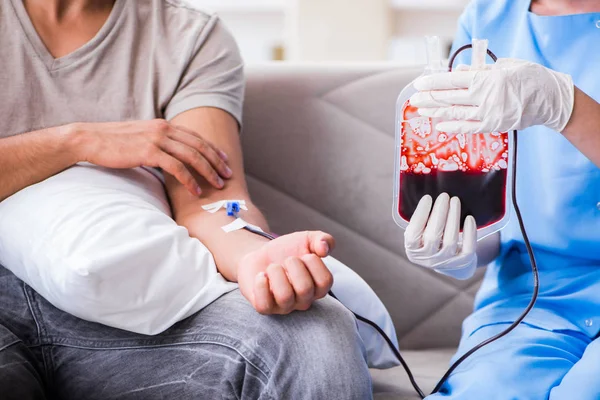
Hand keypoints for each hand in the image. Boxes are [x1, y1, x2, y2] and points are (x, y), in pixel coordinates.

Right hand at [73, 119, 232, 195]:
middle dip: (216, 161)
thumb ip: (157, 143)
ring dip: (208, 172)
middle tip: (228, 175)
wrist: (89, 139)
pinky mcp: (149, 152)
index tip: (224, 161)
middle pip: (199, 146)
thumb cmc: (112, 143)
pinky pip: (176, 167)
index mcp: (162, 125)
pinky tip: (196, 190)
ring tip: (217, 185)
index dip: (212, 149)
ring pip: (192, 156)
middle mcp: (163, 129)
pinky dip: (189, 179)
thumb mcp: (140, 138)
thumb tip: (169, 157)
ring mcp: (157, 139)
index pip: (195, 137)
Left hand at [238, 231, 334, 314]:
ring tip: (273, 267)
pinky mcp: (265, 308)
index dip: (314, 262)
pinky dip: (261, 285)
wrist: (261, 254)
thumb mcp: (307, 239)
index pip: (325, 281)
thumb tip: (324, 249)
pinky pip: (264, 304)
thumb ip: (322, 240)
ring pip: (284, 296)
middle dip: (293, 265)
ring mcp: (284, 306)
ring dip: (276, 272)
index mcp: (318, 287)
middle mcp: (304, 300)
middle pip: (305, 289)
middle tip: (287, 259)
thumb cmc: (287, 251)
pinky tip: (261, 275)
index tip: (305, 255)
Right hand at [404, 193, 476, 279]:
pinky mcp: (462, 262)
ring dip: (453, 218)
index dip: (420, 215)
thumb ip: (421, 221)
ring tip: (455, 201)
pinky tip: (469, 218)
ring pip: (450, 241)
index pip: (413, 233)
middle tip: (444, 196)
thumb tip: (428, 196)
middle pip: (433, 236)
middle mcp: (427, 259)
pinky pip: (468, 248)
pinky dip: (470, 233)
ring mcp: (445, 261)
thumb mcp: (420, 234)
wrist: (449, 263)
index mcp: (413, 250)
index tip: (427, 198)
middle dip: (439, 213)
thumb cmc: (431, 240)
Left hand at [410, 58, 574, 133]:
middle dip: (429, 98)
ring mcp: (488, 112)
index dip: (433, 82)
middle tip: (414, 98)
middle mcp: (484, 96)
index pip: (452, 80)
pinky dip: (453, 127)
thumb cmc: (528, 77)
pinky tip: (440, 125)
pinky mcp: (493, 125)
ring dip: (436, 112)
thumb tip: (457, 72)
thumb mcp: (504, 66)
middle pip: (449, 97)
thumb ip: (479, 70)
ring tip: (421, 111)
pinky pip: (468, 127)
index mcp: (486, 78)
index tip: (419, 84)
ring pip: (455, 113)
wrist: (551, 98)